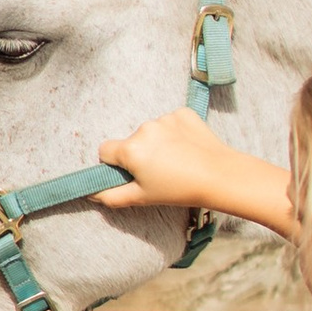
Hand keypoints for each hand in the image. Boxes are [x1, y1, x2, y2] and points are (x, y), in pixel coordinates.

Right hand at [96, 110, 293, 236]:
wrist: (219, 175)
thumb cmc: (179, 190)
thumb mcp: (142, 198)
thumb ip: (111, 196)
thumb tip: (92, 193)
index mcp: (130, 150)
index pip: (105, 151)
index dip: (115, 164)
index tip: (131, 173)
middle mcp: (144, 129)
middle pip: (131, 141)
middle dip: (139, 154)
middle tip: (159, 171)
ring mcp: (164, 118)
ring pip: (151, 131)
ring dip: (158, 143)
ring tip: (177, 160)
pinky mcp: (182, 113)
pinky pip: (170, 122)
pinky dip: (175, 133)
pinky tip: (186, 147)